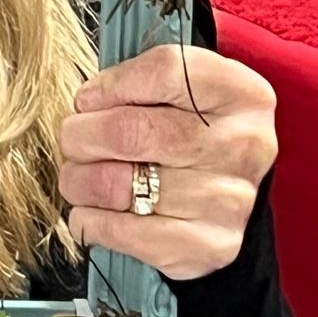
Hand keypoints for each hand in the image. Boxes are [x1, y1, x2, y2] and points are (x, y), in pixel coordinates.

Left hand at [58, 44, 276, 281]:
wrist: (223, 202)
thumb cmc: (186, 134)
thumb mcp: (179, 92)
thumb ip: (138, 82)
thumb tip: (87, 103)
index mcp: (242, 93)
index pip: (166, 70)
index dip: (112, 84)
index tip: (89, 99)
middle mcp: (244, 145)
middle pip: (130, 131)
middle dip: (81, 136)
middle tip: (73, 140)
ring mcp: (230, 199)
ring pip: (118, 184)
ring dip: (79, 181)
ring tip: (78, 177)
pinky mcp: (211, 246)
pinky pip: (123, 231)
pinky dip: (89, 220)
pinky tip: (91, 211)